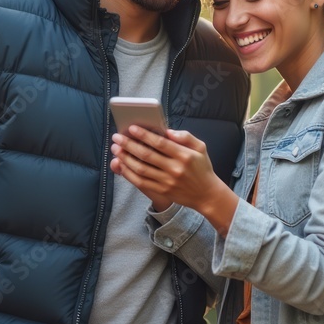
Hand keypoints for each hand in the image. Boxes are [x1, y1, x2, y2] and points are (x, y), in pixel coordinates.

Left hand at [110, 126, 238, 235]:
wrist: (206, 194)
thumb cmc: (202, 168)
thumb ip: (185, 136)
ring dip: (125, 158)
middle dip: (129, 145)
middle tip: (117, 137)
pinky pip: (141, 182)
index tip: (131, 128)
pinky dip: (129, 173)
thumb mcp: (201, 147)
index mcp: (184, 155)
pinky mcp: (162, 191)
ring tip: (116, 150)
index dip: (144, 135)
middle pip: (146, 155)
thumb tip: (167, 131)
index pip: (160, 143)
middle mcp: (174, 169)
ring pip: (141, 169)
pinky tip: (122, 165)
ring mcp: (167, 182)